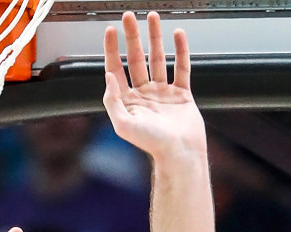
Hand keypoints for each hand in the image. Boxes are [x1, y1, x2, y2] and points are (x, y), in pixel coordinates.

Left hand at [102, 12, 206, 161]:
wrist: (181, 154)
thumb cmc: (154, 145)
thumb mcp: (124, 125)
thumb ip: (112, 101)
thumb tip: (109, 75)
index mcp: (128, 101)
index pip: (116, 69)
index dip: (112, 49)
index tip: (111, 30)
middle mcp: (144, 95)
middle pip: (136, 59)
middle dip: (132, 37)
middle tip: (129, 17)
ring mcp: (163, 94)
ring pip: (158, 59)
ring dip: (155, 38)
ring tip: (153, 18)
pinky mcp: (182, 95)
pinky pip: (181, 68)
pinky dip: (181, 51)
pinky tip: (178, 36)